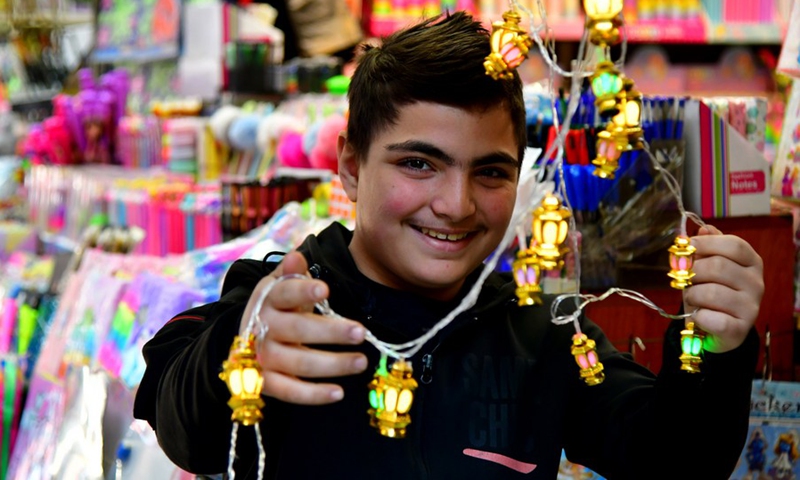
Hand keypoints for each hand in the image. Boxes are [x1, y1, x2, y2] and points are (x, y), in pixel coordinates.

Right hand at [240, 251, 367, 403]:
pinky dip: (313, 395)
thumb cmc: (279, 307)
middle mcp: (261, 328)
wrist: (250, 338)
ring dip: (332, 364)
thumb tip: (298, 257)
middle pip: (297, 329)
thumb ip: (292, 273)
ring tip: (361, 362)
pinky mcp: (266, 382)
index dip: (303, 292)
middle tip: (361, 332)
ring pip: (297, 363)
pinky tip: (338, 392)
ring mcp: (262, 357)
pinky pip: (289, 391)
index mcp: (268, 299)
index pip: (284, 293)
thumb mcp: (282, 285)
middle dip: (330, 331)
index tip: (326, 290)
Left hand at [683, 225, 763, 352]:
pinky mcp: (740, 329)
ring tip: (692, 298)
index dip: (705, 243)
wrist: (717, 327)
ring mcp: (751, 307)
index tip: (687, 247)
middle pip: (718, 266)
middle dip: (693, 271)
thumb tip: (704, 228)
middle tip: (685, 279)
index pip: (734, 244)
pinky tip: (698, 315)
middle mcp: (756, 283)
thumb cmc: (711, 290)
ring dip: (692, 295)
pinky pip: (712, 318)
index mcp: (751, 262)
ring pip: (712, 293)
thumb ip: (706, 248)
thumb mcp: (708, 266)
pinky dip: (698, 316)